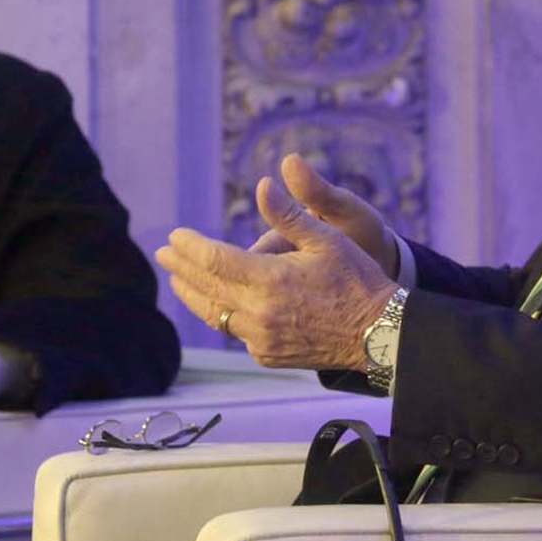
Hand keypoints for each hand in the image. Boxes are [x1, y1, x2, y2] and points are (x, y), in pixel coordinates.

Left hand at [156, 172, 399, 372]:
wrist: (378, 334)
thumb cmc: (356, 280)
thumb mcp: (326, 238)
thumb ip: (288, 215)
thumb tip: (262, 185)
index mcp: (270, 279)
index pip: (213, 260)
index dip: (190, 247)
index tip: (175, 236)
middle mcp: (259, 312)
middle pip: (205, 287)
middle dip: (180, 268)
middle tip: (163, 253)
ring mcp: (261, 339)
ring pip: (213, 314)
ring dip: (192, 294)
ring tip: (177, 280)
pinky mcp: (267, 355)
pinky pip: (235, 333)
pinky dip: (222, 315)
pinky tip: (216, 304)